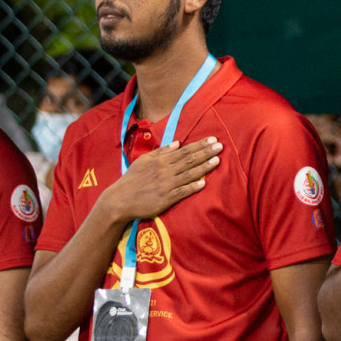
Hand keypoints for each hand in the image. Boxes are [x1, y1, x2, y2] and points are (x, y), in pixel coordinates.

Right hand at [102, 138, 221, 221]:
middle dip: (206, 152)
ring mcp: (166, 185)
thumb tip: (177, 143)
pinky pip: (182, 192)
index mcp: (160, 161)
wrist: (120, 200)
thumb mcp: (144, 161)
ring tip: (217, 160)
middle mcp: (165, 171)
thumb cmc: (132, 180)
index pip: (184, 151)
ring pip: (189, 174)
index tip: (212, 139)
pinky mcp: (165, 198)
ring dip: (204, 167)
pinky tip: (204, 183)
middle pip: (189, 160)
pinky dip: (193, 187)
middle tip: (220, 146)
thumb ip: (161, 152)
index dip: (199, 145)